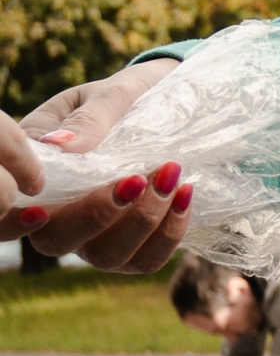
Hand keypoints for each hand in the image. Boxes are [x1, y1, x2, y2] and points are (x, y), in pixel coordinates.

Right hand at [5, 58, 190, 273]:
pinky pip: (145, 260)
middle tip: (138, 179)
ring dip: (141, 223)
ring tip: (171, 177)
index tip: (45, 207)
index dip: (16, 220)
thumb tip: (61, 146)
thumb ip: (89, 119)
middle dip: (97, 216)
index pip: (11, 211)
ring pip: (104, 256)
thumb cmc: (128, 95)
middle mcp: (59, 212)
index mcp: (39, 172)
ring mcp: (96, 233)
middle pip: (55, 241)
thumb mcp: (110, 96)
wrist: (169, 97)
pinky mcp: (136, 242)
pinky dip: (168, 235)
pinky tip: (186, 196)